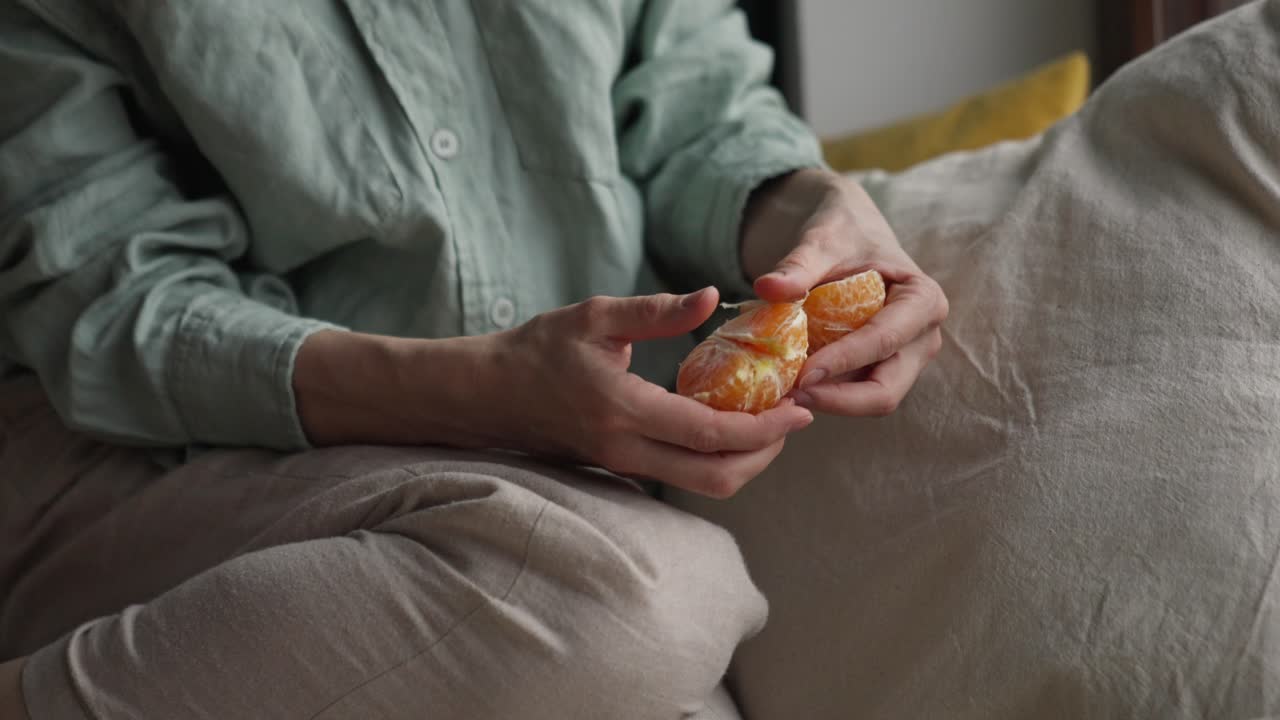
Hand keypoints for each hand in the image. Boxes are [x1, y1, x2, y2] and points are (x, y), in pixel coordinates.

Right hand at [484, 288, 813, 496]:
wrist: (486, 396)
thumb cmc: (537, 350)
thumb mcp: (594, 317)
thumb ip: (656, 311)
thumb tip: (713, 297)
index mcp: (623, 409)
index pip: (710, 435)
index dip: (764, 428)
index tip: (800, 408)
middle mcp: (626, 450)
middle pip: (716, 478)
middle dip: (765, 454)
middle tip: (793, 419)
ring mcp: (623, 467)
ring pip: (701, 485)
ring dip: (744, 460)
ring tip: (769, 421)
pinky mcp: (621, 470)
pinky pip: (681, 475)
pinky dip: (716, 458)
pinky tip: (730, 424)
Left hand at [741, 169, 947, 415]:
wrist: (851, 233)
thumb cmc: (844, 232)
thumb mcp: (821, 241)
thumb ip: (798, 266)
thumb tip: (767, 287)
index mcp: (924, 300)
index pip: (884, 341)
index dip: (844, 362)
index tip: (802, 375)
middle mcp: (924, 337)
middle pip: (887, 391)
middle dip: (838, 399)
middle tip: (791, 396)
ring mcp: (907, 358)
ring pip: (872, 401)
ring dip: (830, 402)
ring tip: (786, 394)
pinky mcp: (884, 369)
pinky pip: (857, 393)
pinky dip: (827, 395)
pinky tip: (792, 388)